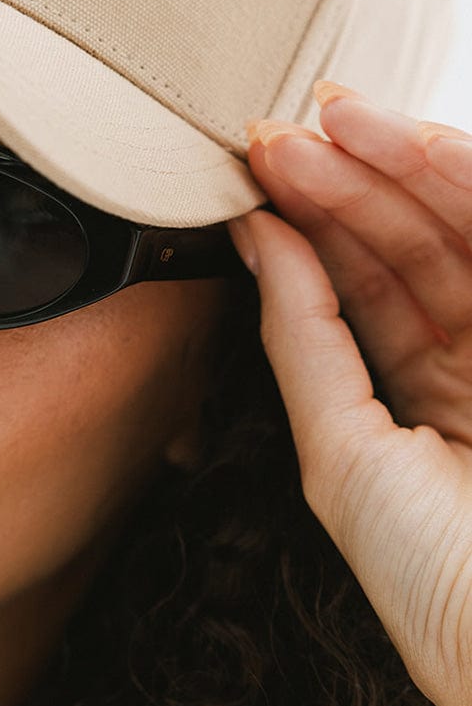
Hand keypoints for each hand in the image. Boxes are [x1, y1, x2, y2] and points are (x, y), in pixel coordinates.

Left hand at [227, 81, 471, 705]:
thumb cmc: (441, 587)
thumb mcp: (342, 452)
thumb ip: (303, 335)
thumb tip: (254, 237)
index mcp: (428, 397)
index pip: (362, 286)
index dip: (312, 223)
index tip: (259, 168)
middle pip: (410, 245)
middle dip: (348, 180)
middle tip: (286, 131)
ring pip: (465, 231)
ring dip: (406, 166)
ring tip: (341, 118)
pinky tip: (424, 149)